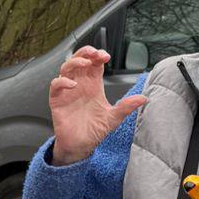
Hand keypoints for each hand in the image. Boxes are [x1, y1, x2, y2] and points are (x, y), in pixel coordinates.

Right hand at [49, 47, 146, 164]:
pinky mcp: (57, 100)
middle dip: (85, 52)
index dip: (98, 56)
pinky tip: (73, 84)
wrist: (81, 146)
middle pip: (79, 60)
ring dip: (74, 62)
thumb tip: (143, 99)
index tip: (106, 56)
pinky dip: (62, 82)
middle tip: (94, 53)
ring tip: (85, 64)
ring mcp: (67, 91)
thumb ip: (126, 107)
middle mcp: (80, 85)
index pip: (95, 63)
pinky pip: (56, 85)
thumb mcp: (114, 118)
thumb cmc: (95, 130)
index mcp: (93, 85)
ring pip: (66, 68)